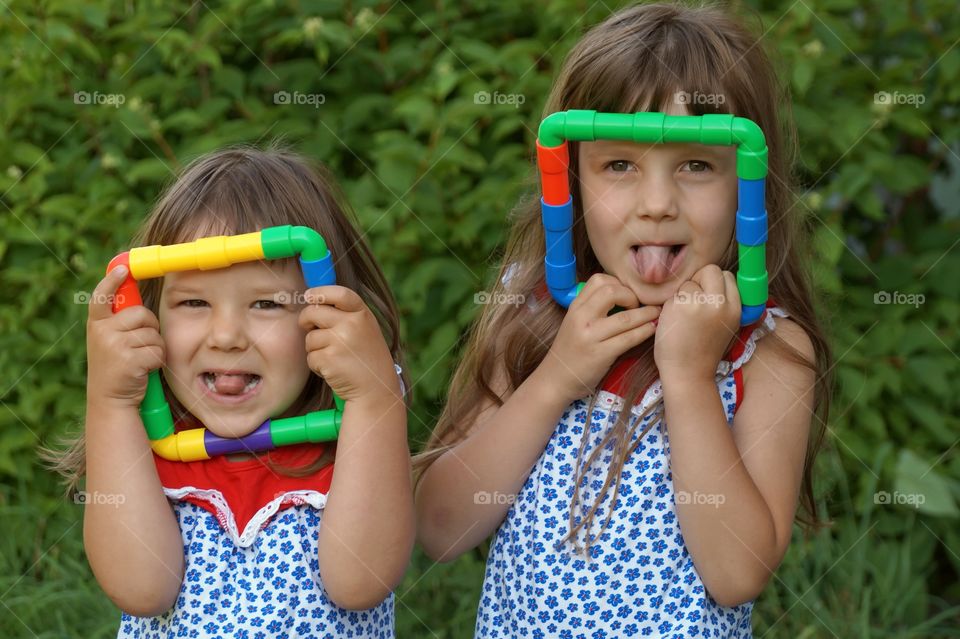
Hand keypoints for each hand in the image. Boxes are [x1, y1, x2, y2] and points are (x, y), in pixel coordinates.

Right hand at [86, 265, 165, 408]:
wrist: (110, 401)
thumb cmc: (116, 368)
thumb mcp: (108, 341)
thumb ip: (117, 322)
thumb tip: (133, 293)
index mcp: (96, 324)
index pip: (101, 297)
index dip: (112, 281)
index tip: (122, 269)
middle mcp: (102, 332)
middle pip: (141, 314)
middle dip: (150, 327)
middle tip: (140, 345)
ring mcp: (114, 346)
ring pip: (153, 333)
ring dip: (154, 347)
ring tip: (140, 360)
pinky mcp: (129, 360)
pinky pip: (157, 351)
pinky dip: (157, 361)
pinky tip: (144, 370)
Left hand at [299, 286, 399, 404]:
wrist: (376, 390)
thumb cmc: (368, 360)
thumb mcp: (366, 330)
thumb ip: (347, 315)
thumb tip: (315, 302)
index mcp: (363, 315)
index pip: (339, 293)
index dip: (320, 292)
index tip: (310, 296)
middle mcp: (352, 324)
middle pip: (313, 312)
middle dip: (306, 320)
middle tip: (309, 327)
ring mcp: (340, 341)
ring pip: (310, 337)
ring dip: (315, 349)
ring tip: (335, 358)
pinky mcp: (328, 359)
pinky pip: (310, 356)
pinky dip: (317, 365)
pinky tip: (333, 370)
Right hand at [541, 273, 660, 403]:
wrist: (556, 379)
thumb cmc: (570, 350)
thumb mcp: (575, 322)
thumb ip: (593, 308)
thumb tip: (623, 294)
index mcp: (575, 307)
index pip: (598, 280)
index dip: (619, 283)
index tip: (627, 294)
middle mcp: (581, 318)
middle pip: (612, 291)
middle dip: (632, 295)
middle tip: (640, 305)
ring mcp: (591, 336)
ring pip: (625, 317)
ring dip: (646, 314)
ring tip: (656, 314)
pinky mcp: (601, 354)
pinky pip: (629, 338)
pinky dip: (644, 331)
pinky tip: (651, 329)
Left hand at [654, 264, 740, 381]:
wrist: (688, 373)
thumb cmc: (702, 350)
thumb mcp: (725, 325)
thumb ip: (723, 303)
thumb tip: (716, 278)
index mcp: (736, 308)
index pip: (727, 275)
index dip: (714, 283)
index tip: (707, 297)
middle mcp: (721, 303)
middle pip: (711, 270)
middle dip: (699, 281)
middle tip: (693, 303)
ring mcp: (700, 303)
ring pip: (689, 281)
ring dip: (683, 296)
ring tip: (684, 318)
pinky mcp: (680, 306)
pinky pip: (674, 293)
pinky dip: (671, 305)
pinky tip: (674, 322)